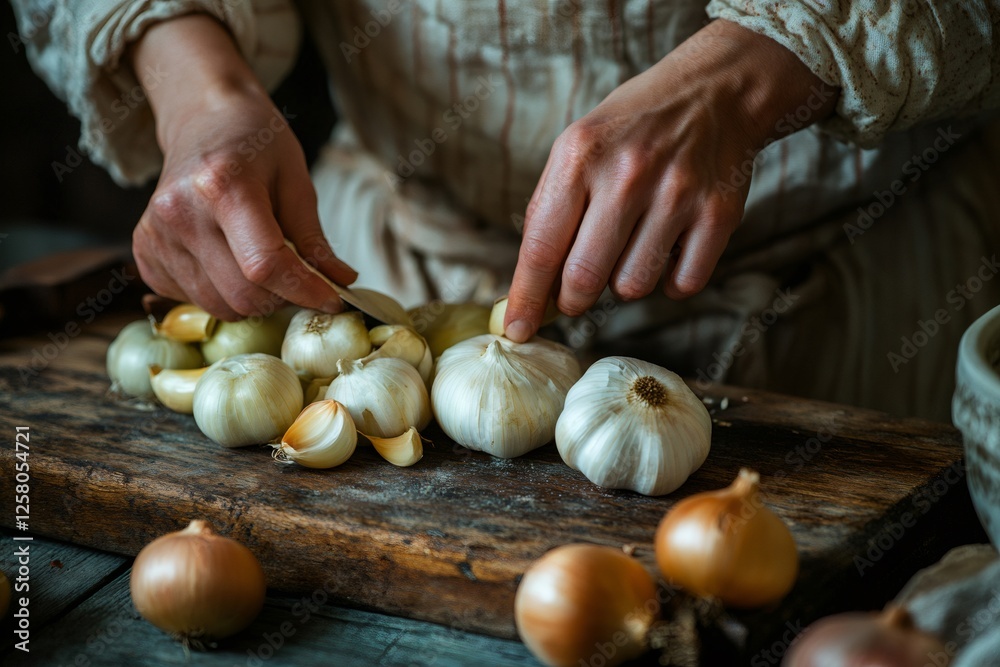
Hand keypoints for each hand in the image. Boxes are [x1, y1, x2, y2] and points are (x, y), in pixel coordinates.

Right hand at [130, 15, 355, 319]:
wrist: (202, 120)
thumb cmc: (255, 144)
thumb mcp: (296, 179)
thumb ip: (314, 238)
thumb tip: (341, 283)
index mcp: (222, 186)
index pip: (266, 265)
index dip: (305, 291)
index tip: (333, 300)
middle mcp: (180, 212)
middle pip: (243, 295)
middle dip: (281, 298)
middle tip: (299, 279)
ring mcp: (156, 234)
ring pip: (219, 306)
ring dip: (252, 299)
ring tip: (262, 263)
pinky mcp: (143, 251)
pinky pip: (192, 299)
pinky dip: (221, 293)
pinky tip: (227, 259)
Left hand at [504, 19, 836, 341]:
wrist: (715, 90)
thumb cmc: (632, 128)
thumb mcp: (576, 147)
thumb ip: (551, 214)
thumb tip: (530, 291)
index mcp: (580, 156)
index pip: (542, 248)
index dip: (526, 298)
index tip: (516, 330)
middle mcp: (628, 174)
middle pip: (584, 278)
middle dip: (573, 299)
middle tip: (576, 291)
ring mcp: (677, 194)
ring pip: (633, 287)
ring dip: (624, 283)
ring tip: (631, 247)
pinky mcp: (718, 213)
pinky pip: (682, 284)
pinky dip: (670, 281)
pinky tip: (668, 249)